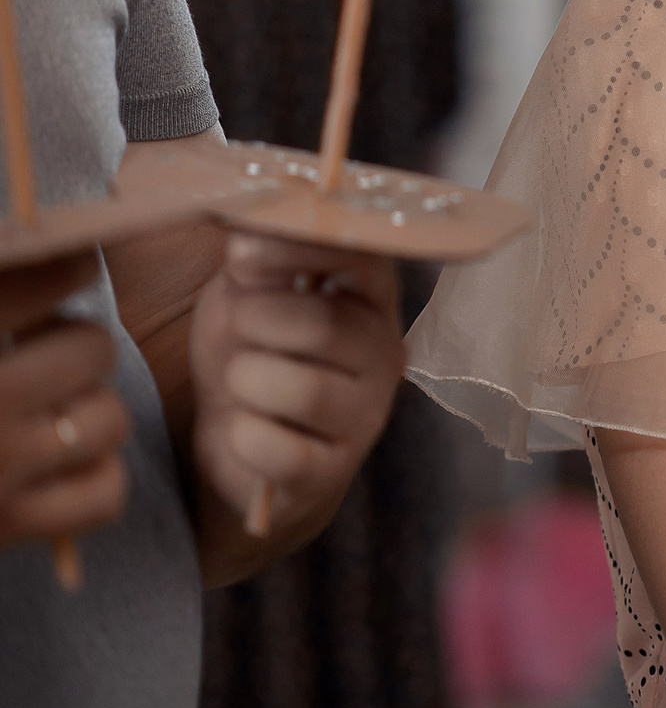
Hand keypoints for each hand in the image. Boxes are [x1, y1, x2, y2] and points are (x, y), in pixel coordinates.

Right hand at [0, 252, 132, 556]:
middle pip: (92, 348)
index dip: (69, 267)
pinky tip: (53, 465)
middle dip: (74, 346)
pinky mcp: (11, 526)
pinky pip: (105, 490)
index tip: (70, 267)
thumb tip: (55, 255)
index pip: (44, 279)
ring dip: (87, 411)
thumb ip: (3, 291)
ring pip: (108, 418)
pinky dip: (92, 475)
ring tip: (42, 412)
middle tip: (38, 353)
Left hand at [189, 235, 402, 542]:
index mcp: (370, 301)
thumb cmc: (250, 354)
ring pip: (303, 391)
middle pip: (326, 326)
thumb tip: (250, 235)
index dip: (300, 249)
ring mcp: (365, 417)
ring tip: (241, 383)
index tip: (241, 253)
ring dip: (246, 381)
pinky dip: (242, 438)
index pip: (364, 258)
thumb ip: (255, 263)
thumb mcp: (244, 296)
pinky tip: (244, 432)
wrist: (239, 445)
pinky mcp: (332, 472)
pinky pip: (280, 451)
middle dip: (257, 323)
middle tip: (239, 330)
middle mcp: (384, 355)